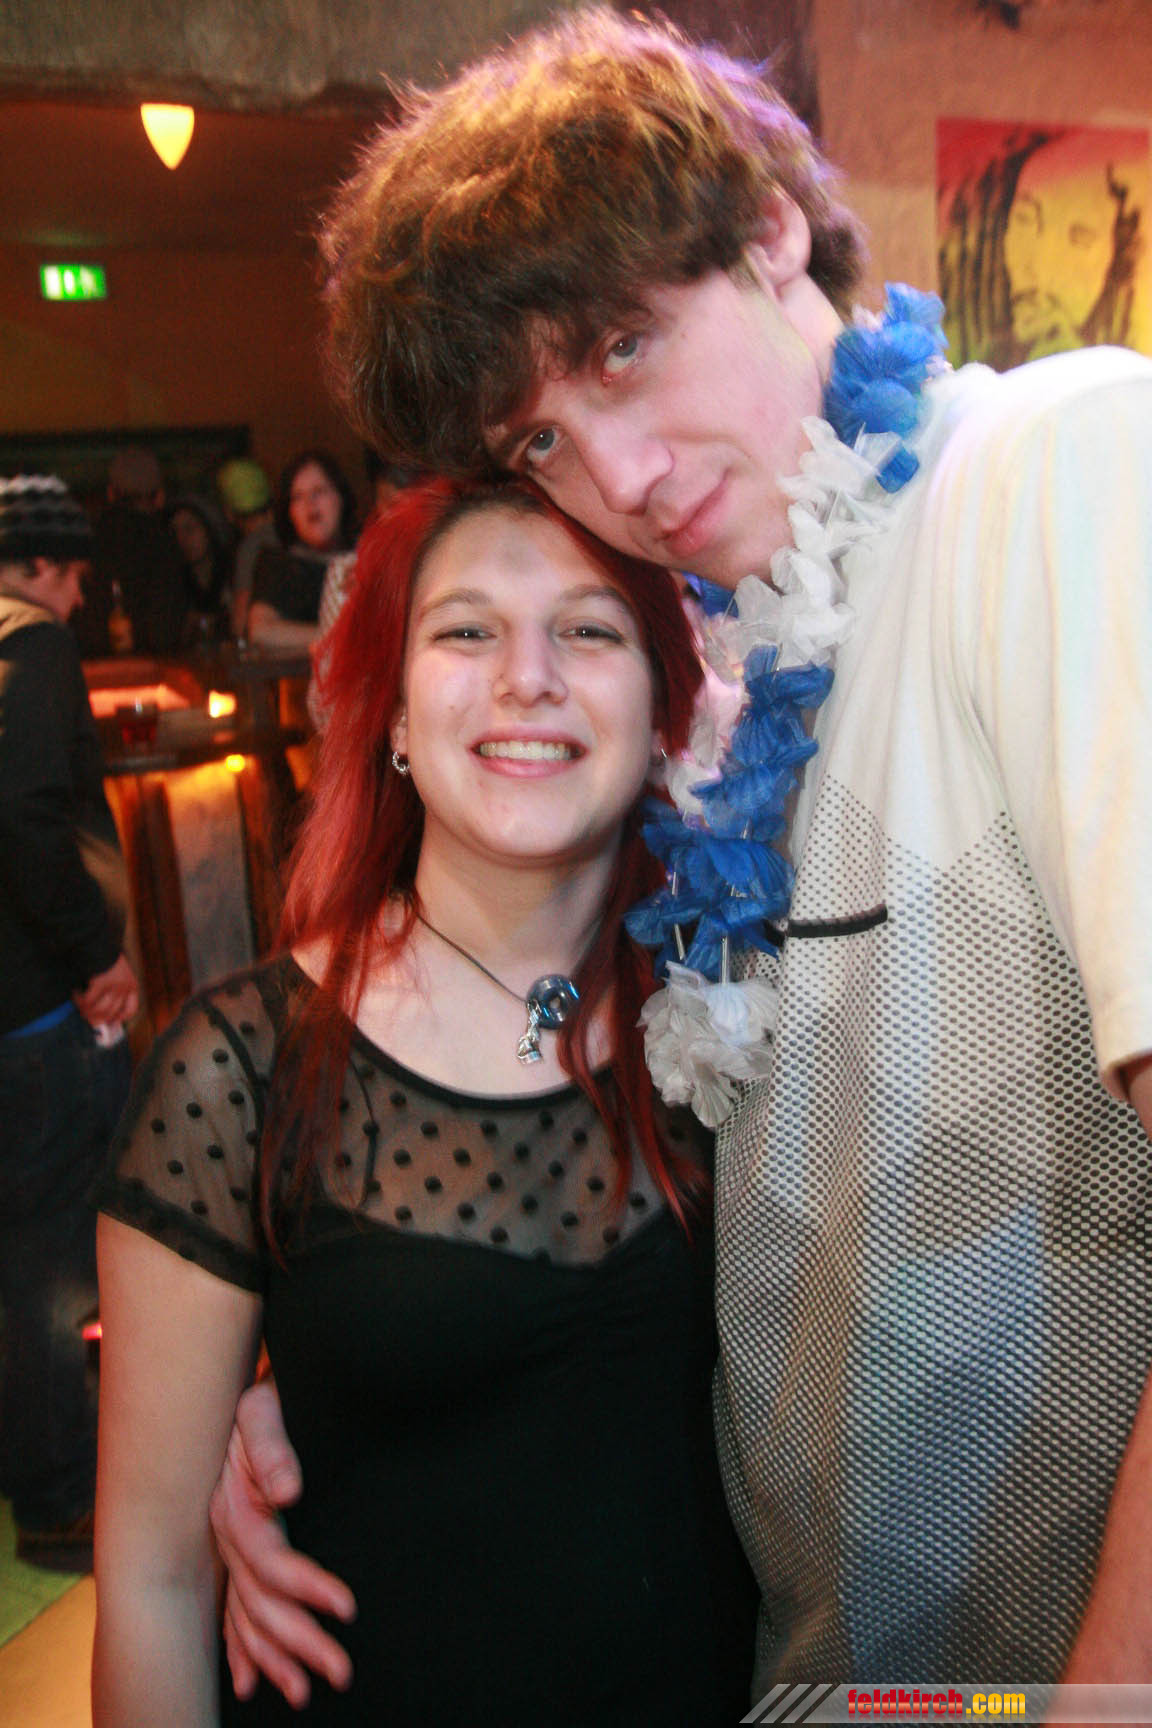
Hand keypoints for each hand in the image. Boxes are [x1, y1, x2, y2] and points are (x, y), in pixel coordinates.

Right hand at [74, 952, 138, 1027]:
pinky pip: (88, 1000)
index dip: (119, 1018)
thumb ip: (114, 988)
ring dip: (86, 1011)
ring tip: (79, 1007)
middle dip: (96, 1018)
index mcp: (132, 984)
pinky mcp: (101, 983)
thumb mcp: (117, 972)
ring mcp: (114, 986)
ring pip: (99, 1010)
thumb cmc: (104, 956)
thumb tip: (103, 1012)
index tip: (109, 1022)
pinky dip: (79, 1000)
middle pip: (111, 1013)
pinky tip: (75, 995)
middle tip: (85, 1016)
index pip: (130, 1009)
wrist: (97, 940)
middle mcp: (125, 987)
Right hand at [209, 1378, 356, 1706]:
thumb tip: (288, 1492)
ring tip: (302, 1693)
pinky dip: (240, 1648)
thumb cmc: (260, 1398)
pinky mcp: (235, 1552)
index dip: (308, 1587)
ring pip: (246, 1616)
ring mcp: (228, 1550)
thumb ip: (274, 1447)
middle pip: (260, 1603)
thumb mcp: (261, 1409)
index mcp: (233, 1508)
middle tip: (341, 1672)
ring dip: (273, 1657)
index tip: (347, 1609)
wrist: (237, 1392)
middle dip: (299, 1641)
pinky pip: (231, 1611)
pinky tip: (249, 1682)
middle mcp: (226, 1537)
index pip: (271, 1562)